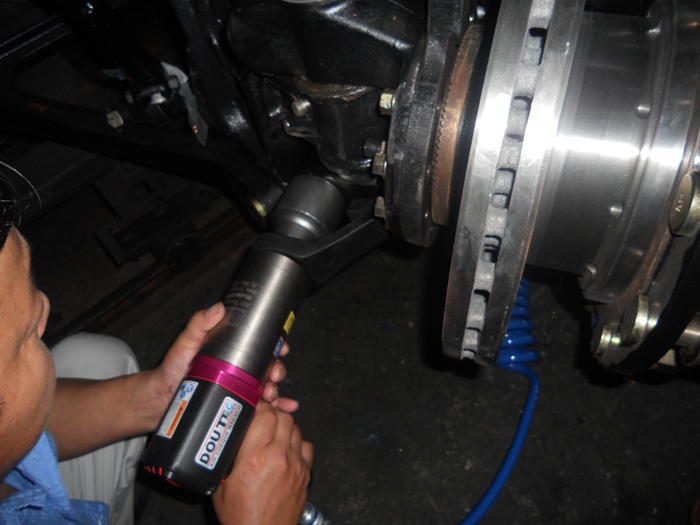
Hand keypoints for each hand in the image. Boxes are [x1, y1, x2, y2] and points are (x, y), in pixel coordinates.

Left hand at [138, 303, 297, 431]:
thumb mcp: (186, 343)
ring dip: (277, 389)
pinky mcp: (237, 404)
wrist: (159, 401)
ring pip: (268, 385)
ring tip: (271, 395)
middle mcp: (239, 368)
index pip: (260, 344)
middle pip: (268, 365)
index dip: (275, 344)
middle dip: (277, 369)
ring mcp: (239, 387)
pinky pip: (262, 406)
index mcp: (231, 351)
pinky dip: (278, 406)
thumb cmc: (171, 369)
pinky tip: (286, 408)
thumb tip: (218, 308)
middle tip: (274, 374)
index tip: (282, 347)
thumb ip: (198, 324)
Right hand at [212, 401, 313, 524]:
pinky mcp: (305, 474)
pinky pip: (306, 446)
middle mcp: (278, 457)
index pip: (264, 414)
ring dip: (284, 427)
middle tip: (262, 420)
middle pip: (283, 417)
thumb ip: (228, 454)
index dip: (258, 407)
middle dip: (272, 414)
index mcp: (254, 457)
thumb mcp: (222, 483)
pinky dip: (297, 443)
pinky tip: (287, 450)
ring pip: (296, 428)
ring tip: (273, 434)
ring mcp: (295, 465)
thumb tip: (232, 432)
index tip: (253, 409)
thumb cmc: (240, 515)